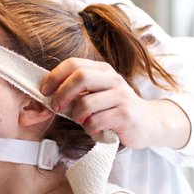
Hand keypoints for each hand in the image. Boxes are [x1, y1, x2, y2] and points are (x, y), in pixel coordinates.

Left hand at [40, 58, 189, 148]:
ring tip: (81, 121)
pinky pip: (96, 121)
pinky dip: (89, 128)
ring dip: (77, 115)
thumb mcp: (97, 93)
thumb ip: (78, 90)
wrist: (148, 123)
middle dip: (62, 93)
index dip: (55, 76)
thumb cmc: (114, 108)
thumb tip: (47, 93)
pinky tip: (94, 129)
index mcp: (102, 70)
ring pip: (86, 102)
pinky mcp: (126, 115)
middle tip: (56, 107)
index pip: (74, 64)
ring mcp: (121, 96)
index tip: (44, 91)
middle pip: (80, 77)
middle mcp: (113, 79)